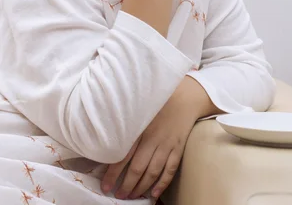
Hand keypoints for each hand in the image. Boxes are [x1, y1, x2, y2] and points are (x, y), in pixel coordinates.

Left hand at [101, 78, 210, 199]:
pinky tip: (155, 193)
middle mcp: (153, 138)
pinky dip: (163, 183)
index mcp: (140, 129)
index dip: (113, 173)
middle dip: (126, 185)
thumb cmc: (159, 102)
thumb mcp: (140, 109)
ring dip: (141, 187)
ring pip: (153, 172)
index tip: (105, 186)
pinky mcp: (178, 148)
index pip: (123, 156)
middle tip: (118, 195)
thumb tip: (108, 138)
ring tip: (132, 196)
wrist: (185, 96)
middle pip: (137, 168)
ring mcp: (167, 144)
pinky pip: (170, 169)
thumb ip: (127, 124)